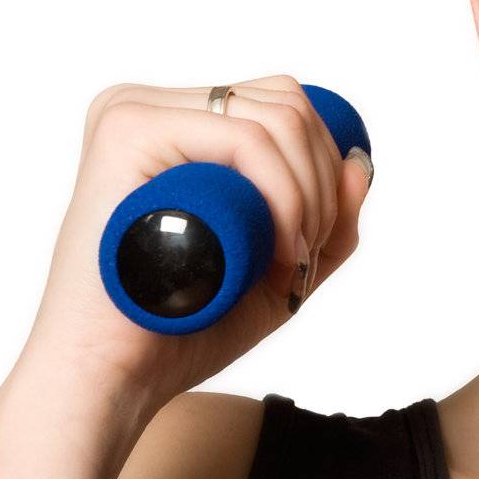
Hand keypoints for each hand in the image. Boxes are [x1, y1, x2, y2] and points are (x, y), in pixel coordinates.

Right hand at [21, 75, 372, 410]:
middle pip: (287, 103)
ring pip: (278, 119)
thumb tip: (361, 164)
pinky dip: (286, 197)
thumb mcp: (281, 270)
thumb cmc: (187, 326)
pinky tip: (277, 252)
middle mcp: (150, 107)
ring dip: (310, 198)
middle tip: (302, 258)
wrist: (117, 375)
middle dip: (323, 187)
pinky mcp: (128, 131)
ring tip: (290, 260)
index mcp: (175, 126)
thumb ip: (328, 221)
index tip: (313, 243)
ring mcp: (134, 112)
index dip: (324, 171)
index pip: (282, 106)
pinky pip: (248, 140)